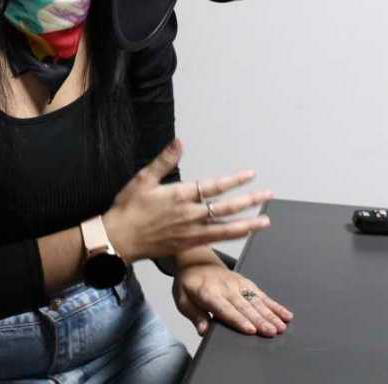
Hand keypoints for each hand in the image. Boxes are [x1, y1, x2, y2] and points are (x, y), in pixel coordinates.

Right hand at [101, 139, 271, 262]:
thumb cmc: (128, 208)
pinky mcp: (188, 244)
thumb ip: (164, 160)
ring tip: (265, 220)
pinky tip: (243, 233)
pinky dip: (232, 236)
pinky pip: (216, 240)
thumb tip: (179, 143)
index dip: (234, 180)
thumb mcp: (142, 179)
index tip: (250, 175)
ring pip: (226, 227)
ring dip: (248, 224)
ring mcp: (191, 231)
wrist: (119, 238)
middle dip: (250, 201)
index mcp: (179, 196)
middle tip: (268, 195)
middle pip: (226, 207)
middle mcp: (190, 214)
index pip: (213, 186)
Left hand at [174, 263, 292, 336]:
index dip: (238, 319)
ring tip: (281, 326)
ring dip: (270, 314)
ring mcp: (237, 284)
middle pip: (244, 306)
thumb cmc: (189, 284)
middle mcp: (225, 288)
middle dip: (259, 319)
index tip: (250, 330)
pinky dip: (274, 305)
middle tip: (272, 332)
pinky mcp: (246, 283)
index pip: (224, 308)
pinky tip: (285, 315)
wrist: (196, 261)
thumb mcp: (182, 300)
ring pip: (256, 300)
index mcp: (207, 292)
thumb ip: (194, 315)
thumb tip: (203, 330)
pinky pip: (262, 294)